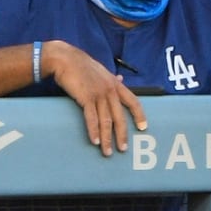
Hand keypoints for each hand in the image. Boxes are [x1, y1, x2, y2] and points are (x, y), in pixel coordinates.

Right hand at [41, 40, 147, 155]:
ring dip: (107, 138)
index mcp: (116, 84)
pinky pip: (91, 118)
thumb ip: (112, 79)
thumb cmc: (82, 65)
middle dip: (122, 134)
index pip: (133, 101)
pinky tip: (95, 141)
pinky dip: (94, 131)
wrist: (66, 59)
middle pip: (120, 116)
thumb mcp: (101, 71)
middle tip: (123, 149)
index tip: (144, 127)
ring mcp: (98, 94)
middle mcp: (110, 90)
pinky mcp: (86, 98)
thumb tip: (121, 79)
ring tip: (107, 151)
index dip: (139, 115)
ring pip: (106, 120)